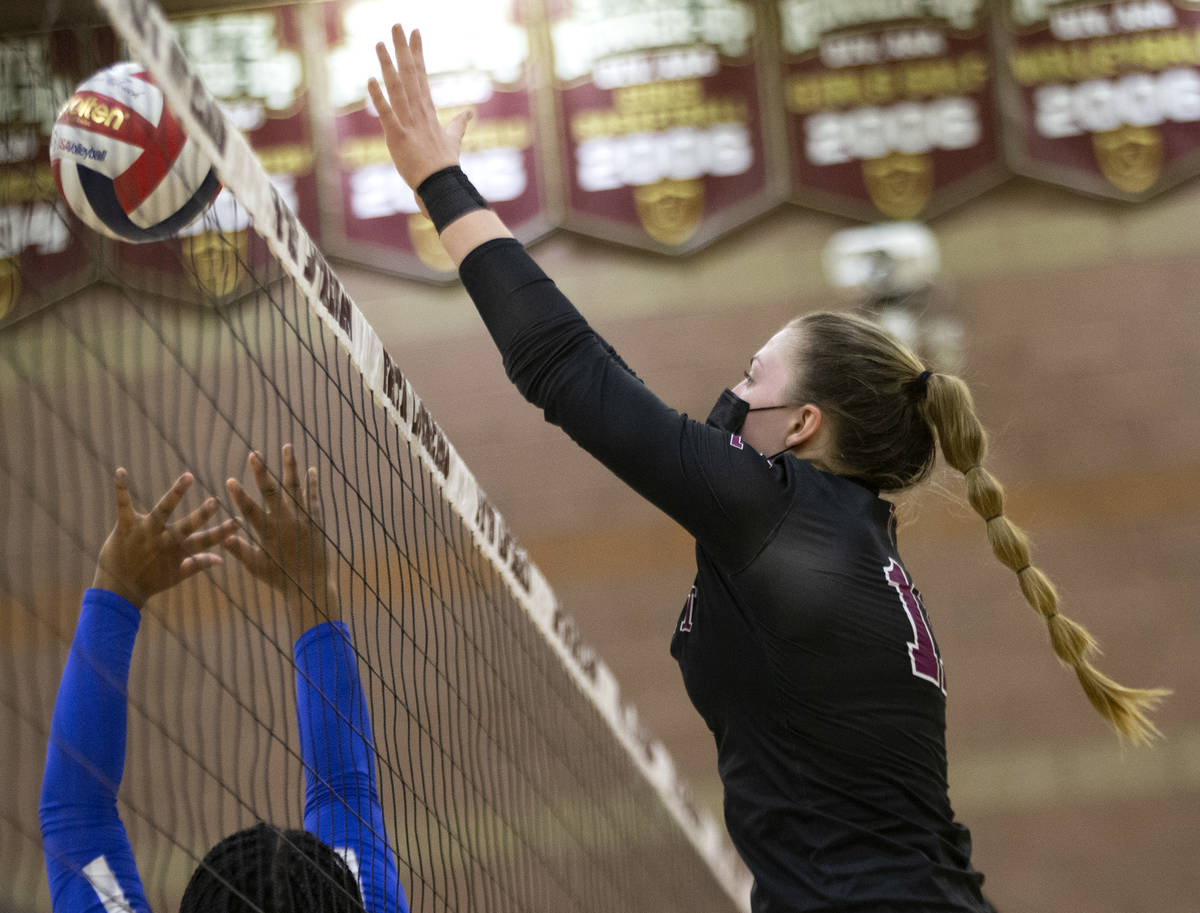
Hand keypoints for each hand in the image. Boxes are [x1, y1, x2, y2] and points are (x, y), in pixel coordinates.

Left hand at [92, 469, 237, 608]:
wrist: (117, 591)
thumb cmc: (149, 582)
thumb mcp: (176, 575)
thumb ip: (198, 564)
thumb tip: (221, 559)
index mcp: (178, 551)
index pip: (206, 540)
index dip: (223, 532)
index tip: (239, 522)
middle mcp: (163, 540)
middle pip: (187, 525)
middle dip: (202, 514)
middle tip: (215, 502)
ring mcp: (144, 532)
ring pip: (163, 510)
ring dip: (176, 493)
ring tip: (188, 477)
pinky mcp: (125, 526)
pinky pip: (123, 504)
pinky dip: (121, 488)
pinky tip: (121, 471)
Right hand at [224, 445, 336, 630]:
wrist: (311, 585)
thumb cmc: (280, 578)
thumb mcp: (256, 567)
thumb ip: (240, 550)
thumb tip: (224, 536)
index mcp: (268, 533)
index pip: (250, 511)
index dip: (240, 496)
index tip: (230, 480)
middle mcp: (285, 523)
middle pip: (272, 493)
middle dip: (262, 472)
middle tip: (254, 454)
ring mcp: (302, 519)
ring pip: (295, 488)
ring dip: (290, 467)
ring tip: (288, 447)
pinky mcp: (315, 520)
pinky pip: (313, 497)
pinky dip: (312, 483)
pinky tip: (311, 469)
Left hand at [367, 24, 471, 193]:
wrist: (442, 186)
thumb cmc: (445, 165)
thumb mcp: (454, 139)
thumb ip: (460, 123)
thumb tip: (470, 112)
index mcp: (428, 110)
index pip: (421, 75)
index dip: (417, 52)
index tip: (415, 32)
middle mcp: (419, 112)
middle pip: (410, 74)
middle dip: (402, 49)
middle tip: (397, 25)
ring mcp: (408, 123)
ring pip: (397, 88)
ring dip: (388, 65)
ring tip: (380, 43)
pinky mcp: (398, 137)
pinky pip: (387, 113)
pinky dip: (378, 97)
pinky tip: (370, 80)